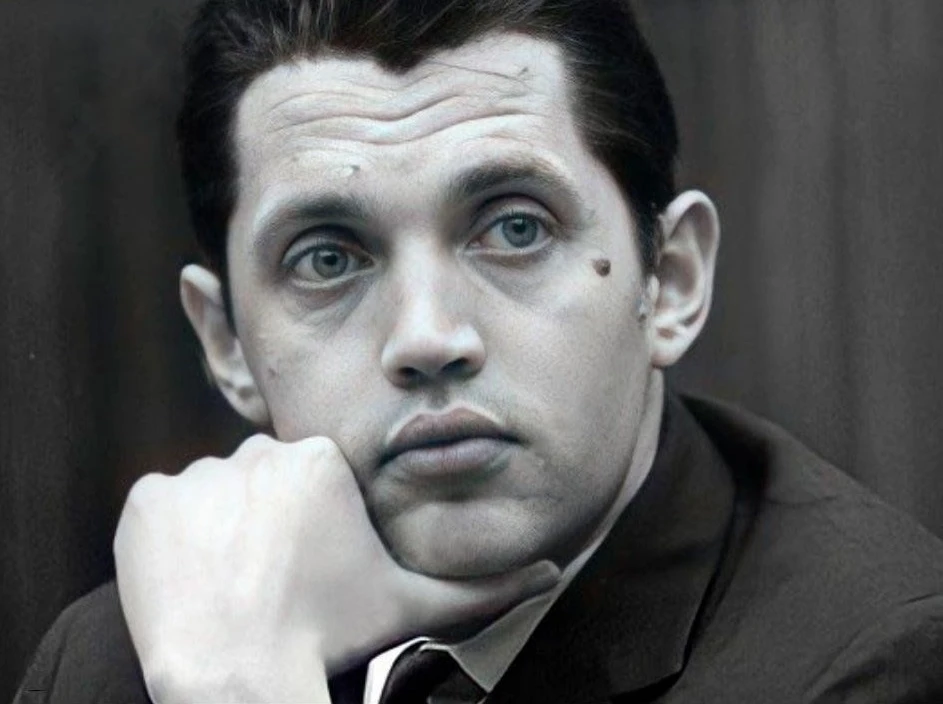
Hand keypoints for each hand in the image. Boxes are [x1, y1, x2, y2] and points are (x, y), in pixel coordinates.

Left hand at [114, 434, 558, 702]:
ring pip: (216, 497)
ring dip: (223, 532)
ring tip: (236, 585)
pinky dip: (174, 540)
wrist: (236, 675)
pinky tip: (196, 579)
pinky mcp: (146, 501)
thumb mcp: (411, 606)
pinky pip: (163, 510)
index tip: (309, 568)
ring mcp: (197, 474)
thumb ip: (482, 585)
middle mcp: (259, 451)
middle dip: (270, 525)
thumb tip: (552, 574)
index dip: (312, 528)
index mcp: (322, 459)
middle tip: (275, 579)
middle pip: (265, 484)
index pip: (312, 480)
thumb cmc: (328, 634)